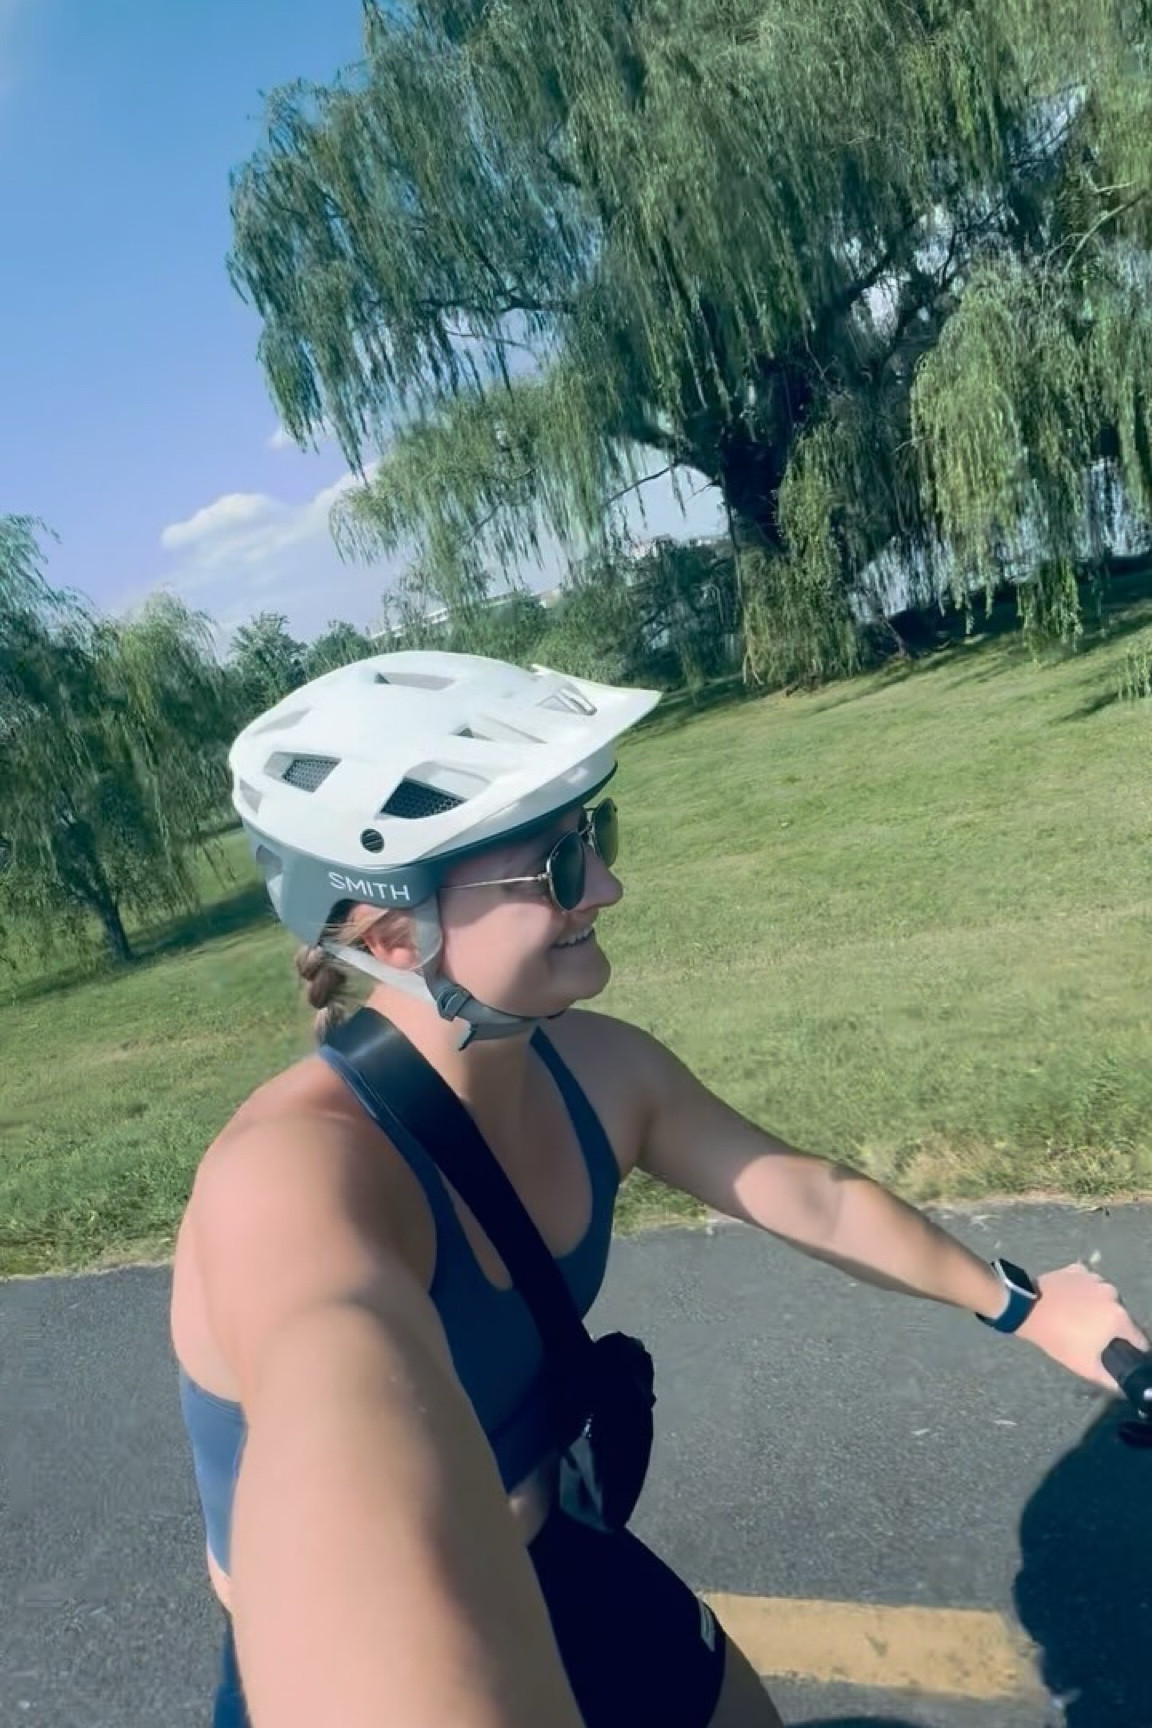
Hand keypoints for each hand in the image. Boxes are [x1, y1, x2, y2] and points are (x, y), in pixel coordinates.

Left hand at [1017, 1262, 1148, 1390]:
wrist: (1026, 1309)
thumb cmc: (1058, 1338)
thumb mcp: (1085, 1366)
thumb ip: (1110, 1380)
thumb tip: (1122, 1387)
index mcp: (1120, 1317)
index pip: (1138, 1338)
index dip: (1134, 1350)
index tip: (1124, 1354)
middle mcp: (1112, 1294)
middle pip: (1122, 1316)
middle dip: (1112, 1328)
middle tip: (1094, 1337)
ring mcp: (1095, 1278)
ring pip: (1105, 1298)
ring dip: (1098, 1308)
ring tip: (1079, 1319)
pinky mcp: (1078, 1269)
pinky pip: (1088, 1283)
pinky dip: (1083, 1292)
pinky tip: (1070, 1301)